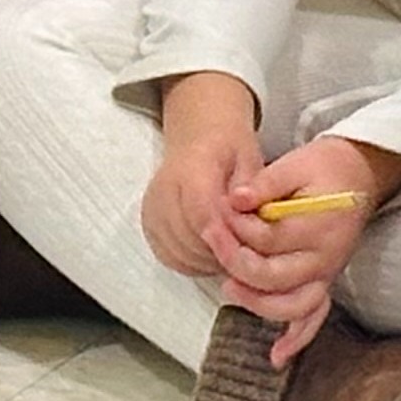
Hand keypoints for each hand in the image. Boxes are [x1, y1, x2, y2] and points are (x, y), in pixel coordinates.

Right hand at [143, 76, 265, 281]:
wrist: (199, 137)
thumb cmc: (229, 149)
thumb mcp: (249, 159)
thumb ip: (251, 190)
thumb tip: (249, 219)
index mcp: (192, 167)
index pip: (200, 210)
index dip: (219, 236)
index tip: (238, 252)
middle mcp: (164, 190)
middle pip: (187, 237)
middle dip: (218, 252)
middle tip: (246, 255)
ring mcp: (153, 210)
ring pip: (177, 252)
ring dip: (206, 261)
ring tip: (232, 254)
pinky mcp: (150, 225)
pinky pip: (169, 257)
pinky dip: (192, 263)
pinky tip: (213, 255)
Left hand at [210, 134, 399, 365]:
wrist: (361, 173)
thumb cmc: (326, 166)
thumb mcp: (297, 163)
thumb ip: (266, 182)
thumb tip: (235, 199)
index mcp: (320, 224)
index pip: (267, 238)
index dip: (236, 230)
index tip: (217, 216)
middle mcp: (327, 256)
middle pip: (274, 276)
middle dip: (237, 266)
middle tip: (213, 247)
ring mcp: (328, 272)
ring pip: (292, 305)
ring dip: (258, 304)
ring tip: (229, 290)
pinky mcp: (326, 280)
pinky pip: (314, 317)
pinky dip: (297, 338)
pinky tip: (276, 356)